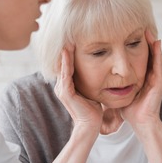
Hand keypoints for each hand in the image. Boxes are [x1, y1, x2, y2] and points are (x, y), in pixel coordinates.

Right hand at [48, 46, 104, 162]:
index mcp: (67, 86)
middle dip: (66, 51)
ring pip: (63, 67)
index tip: (73, 41)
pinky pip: (66, 74)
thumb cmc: (93, 111)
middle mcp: (62, 87)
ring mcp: (62, 90)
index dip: (70, 54)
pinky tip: (68, 52)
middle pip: (63, 65)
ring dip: (65, 54)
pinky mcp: (66, 93)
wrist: (90, 126)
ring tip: (67, 41)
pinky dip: (66, 63)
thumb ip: (90, 83)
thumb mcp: (91, 93)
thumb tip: (99, 74)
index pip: (68, 66)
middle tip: (68, 36)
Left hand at [121, 30, 161, 127]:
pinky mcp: (159, 82)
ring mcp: (157, 79)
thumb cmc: (130, 110)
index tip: (130, 34)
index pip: (141, 58)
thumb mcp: (121, 93)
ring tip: (149, 30)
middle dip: (147, 42)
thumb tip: (101, 78)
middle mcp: (152, 77)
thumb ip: (115, 84)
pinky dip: (158, 52)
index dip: (137, 46)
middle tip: (142, 27)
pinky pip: (159, 64)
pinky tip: (156, 42)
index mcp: (143, 78)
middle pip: (150, 55)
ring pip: (156, 56)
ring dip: (153, 43)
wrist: (141, 123)